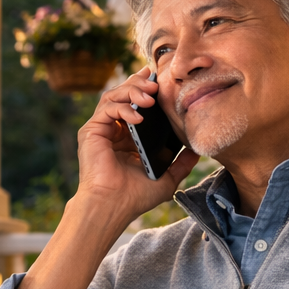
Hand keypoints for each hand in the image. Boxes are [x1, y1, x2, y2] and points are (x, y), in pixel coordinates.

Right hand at [76, 67, 199, 220]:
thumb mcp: (166, 179)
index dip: (147, 89)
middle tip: (157, 83)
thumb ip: (180, 164)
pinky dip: (123, 108)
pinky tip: (138, 117)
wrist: (113, 206)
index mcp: (128, 137)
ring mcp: (101, 130)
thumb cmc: (134, 197)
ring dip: (132, 91)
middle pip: (124, 94)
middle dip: (140, 84)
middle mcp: (113, 130)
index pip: (137, 103)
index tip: (162, 81)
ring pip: (113, 96)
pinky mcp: (90, 131)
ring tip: (150, 96)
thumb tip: (197, 152)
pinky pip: (107, 109)